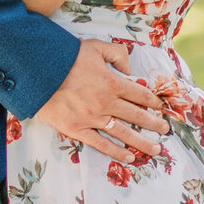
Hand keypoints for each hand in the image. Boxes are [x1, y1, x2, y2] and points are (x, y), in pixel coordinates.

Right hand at [36, 39, 168, 163]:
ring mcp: (92, 118)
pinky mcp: (77, 129)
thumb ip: (118, 54)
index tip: (161, 108)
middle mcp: (106, 102)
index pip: (140, 95)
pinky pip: (101, 144)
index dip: (153, 102)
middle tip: (166, 131)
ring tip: (156, 149)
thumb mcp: (96, 46)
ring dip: (142, 142)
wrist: (37, 72)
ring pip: (124, 133)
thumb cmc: (66, 57)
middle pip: (137, 116)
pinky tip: (129, 157)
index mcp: (113, 82)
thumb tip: (130, 69)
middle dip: (154, 124)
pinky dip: (116, 152)